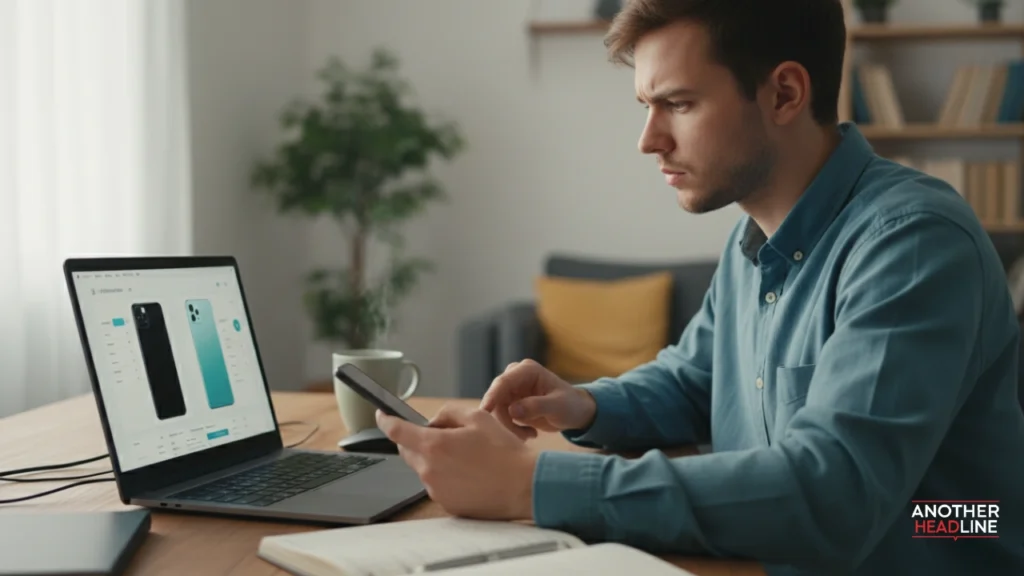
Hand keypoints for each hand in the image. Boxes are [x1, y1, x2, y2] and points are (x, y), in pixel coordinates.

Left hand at [376, 405, 538, 520]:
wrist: (524, 486)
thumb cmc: (504, 451)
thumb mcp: (478, 417)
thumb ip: (449, 413)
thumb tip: (434, 421)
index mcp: (434, 446)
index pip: (396, 431)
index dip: (385, 420)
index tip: (382, 415)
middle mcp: (429, 470)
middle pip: (407, 451)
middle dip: (415, 439)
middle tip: (440, 435)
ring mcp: (437, 490)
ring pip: (423, 468)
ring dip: (433, 458)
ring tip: (465, 456)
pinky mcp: (447, 505)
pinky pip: (437, 485)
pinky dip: (445, 476)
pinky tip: (469, 473)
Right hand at [479, 359, 596, 440]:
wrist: (576, 413)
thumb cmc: (570, 405)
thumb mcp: (557, 406)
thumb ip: (536, 406)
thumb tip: (512, 410)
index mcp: (527, 370)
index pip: (503, 382)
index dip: (492, 396)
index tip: (485, 412)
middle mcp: (515, 378)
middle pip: (496, 397)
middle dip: (504, 418)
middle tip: (521, 436)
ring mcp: (512, 391)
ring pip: (497, 410)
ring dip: (509, 427)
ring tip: (529, 436)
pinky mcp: (511, 404)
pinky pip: (502, 418)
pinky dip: (512, 429)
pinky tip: (530, 434)